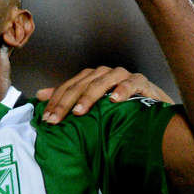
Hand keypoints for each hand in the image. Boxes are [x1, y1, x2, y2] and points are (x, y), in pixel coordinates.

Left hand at [36, 66, 171, 123]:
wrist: (154, 112)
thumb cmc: (121, 109)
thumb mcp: (93, 106)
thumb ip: (67, 98)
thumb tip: (39, 95)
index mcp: (92, 78)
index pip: (69, 86)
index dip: (56, 101)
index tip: (47, 118)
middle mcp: (106, 74)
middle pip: (82, 84)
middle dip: (67, 101)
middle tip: (56, 119)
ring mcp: (124, 77)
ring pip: (104, 81)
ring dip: (91, 95)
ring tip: (80, 111)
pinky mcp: (142, 83)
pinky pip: (132, 83)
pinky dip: (123, 90)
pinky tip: (114, 100)